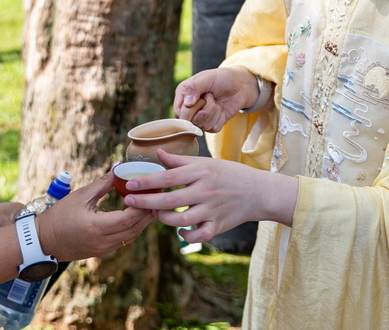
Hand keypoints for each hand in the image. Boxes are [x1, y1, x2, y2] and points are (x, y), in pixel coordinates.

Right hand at [35, 172, 152, 260]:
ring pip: (130, 237)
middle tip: (157, 197)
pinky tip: (136, 216)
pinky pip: (123, 240)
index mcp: (96, 227)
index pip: (127, 219)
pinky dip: (132, 228)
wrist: (44, 240)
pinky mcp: (102, 251)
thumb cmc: (60, 215)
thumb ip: (103, 183)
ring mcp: (103, 249)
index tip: (150, 192)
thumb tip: (119, 166)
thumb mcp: (81, 196)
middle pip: (133, 230)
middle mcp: (102, 242)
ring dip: (142, 222)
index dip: (141, 206)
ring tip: (151, 205)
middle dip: (147, 214)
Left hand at [122, 150, 297, 243]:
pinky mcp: (218, 226)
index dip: (147, 181)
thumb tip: (159, 153)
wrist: (259, 192)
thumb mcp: (206, 163)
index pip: (168, 177)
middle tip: (130, 201)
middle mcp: (206, 191)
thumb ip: (180, 161)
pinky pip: (197, 236)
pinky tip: (179, 230)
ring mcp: (212, 210)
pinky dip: (185, 236)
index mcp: (201, 172)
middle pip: (170, 201)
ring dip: (162, 219)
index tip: (130, 184)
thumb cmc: (229, 174)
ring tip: (153, 213)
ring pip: (180, 220)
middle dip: (146, 202)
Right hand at [174, 66, 259, 131]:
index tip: (202, 98)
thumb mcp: (207, 78)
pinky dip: (220, 119)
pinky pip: (213, 128)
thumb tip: (187, 104)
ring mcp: (201, 117)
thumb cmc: (222, 78)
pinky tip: (222, 109)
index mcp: (183, 95)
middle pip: (189, 121)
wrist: (240, 85)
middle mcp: (189, 107)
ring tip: (217, 101)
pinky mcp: (212, 124)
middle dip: (204, 109)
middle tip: (211, 97)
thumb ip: (194, 88)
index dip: (189, 110)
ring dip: (213, 112)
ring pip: (202, 125)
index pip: (179, 112)